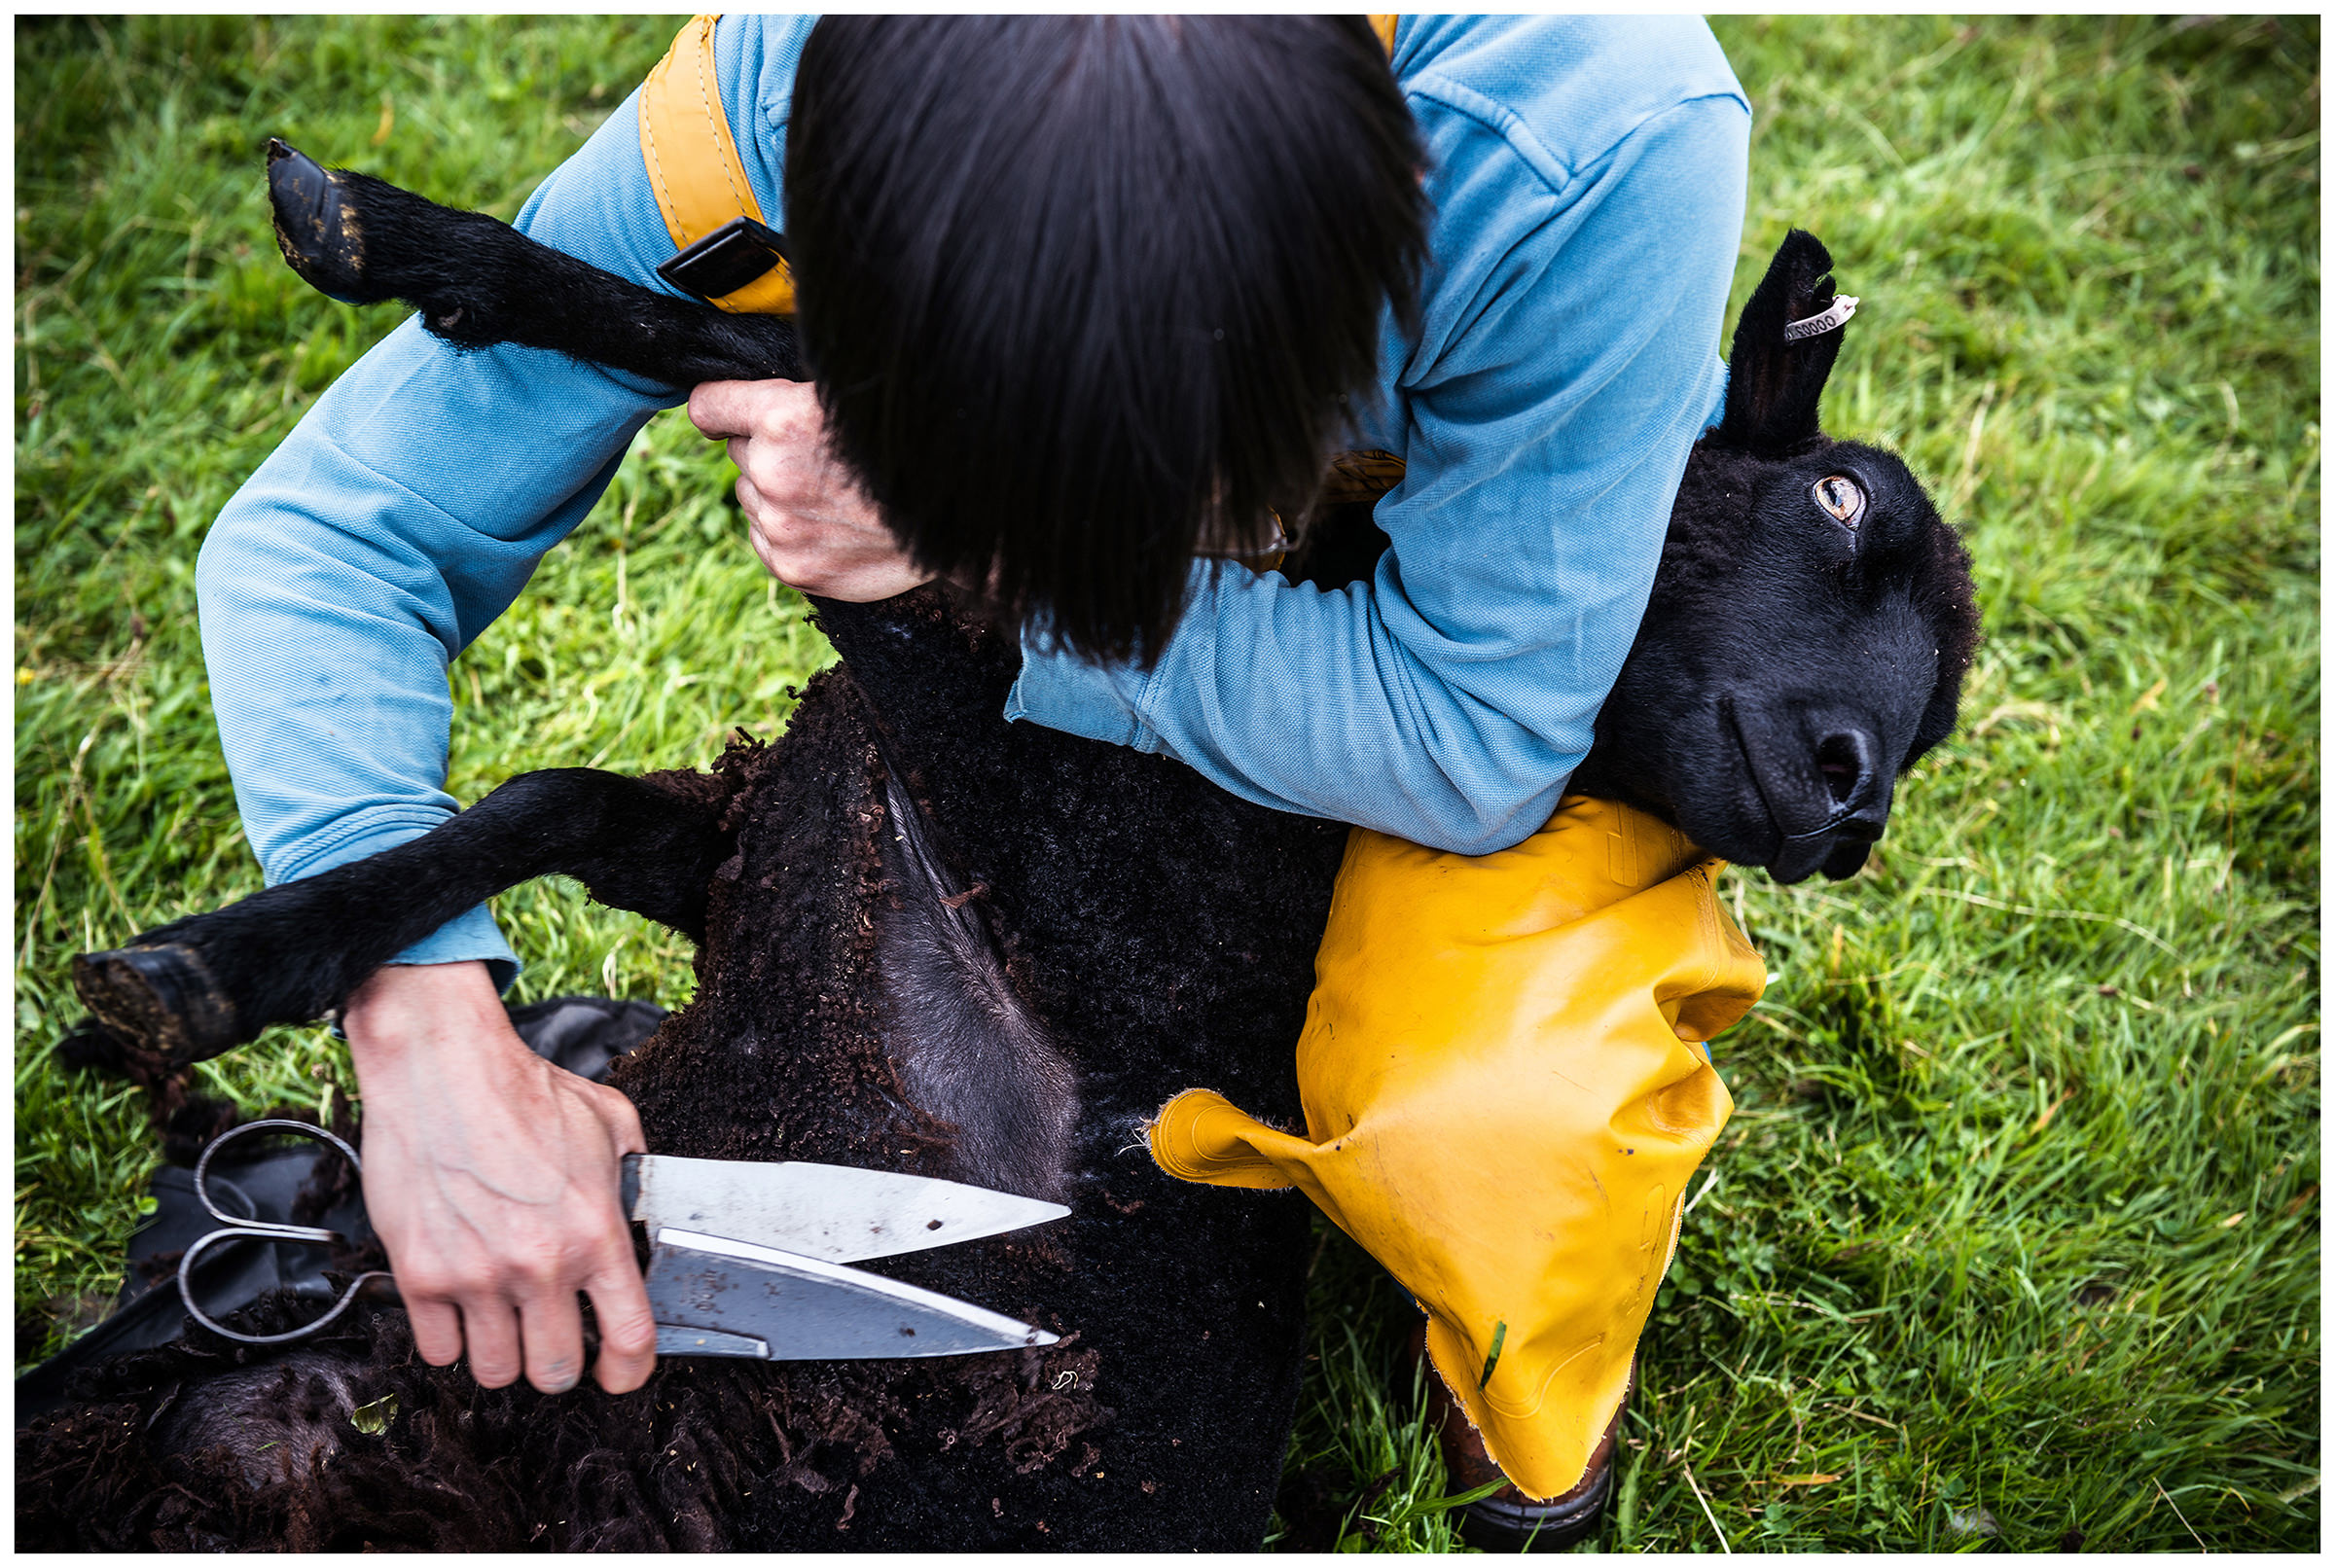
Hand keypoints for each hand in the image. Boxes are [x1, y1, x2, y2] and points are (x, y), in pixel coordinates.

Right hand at [341, 961, 657, 1394]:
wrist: (442, 1068)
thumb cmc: (524, 1090)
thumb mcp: (612, 1123)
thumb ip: (634, 1176)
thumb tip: (643, 1212)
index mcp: (596, 1232)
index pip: (629, 1337)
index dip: (628, 1371)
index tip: (619, 1375)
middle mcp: (539, 1264)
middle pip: (555, 1371)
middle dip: (559, 1364)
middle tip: (553, 1340)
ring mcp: (476, 1275)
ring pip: (494, 1371)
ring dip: (503, 1356)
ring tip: (504, 1323)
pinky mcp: (421, 1274)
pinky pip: (438, 1350)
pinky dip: (450, 1340)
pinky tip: (460, 1308)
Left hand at [689, 378, 932, 600]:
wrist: (959, 519)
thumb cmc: (913, 447)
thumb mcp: (857, 398)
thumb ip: (801, 396)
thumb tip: (758, 396)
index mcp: (783, 418)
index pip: (708, 406)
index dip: (719, 408)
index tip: (726, 414)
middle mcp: (772, 471)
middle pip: (739, 452)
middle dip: (767, 449)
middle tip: (821, 458)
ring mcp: (780, 525)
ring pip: (750, 496)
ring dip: (777, 492)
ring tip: (833, 495)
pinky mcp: (792, 566)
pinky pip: (762, 538)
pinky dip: (786, 531)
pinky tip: (829, 525)